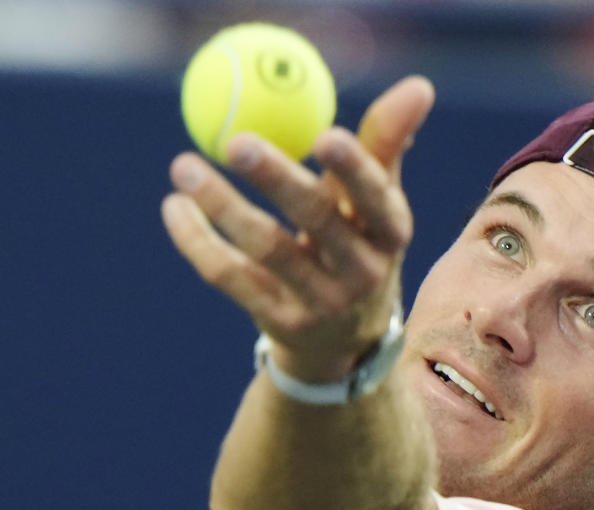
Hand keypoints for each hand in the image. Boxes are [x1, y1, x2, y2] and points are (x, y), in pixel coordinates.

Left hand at [161, 76, 434, 381]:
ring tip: (184, 166)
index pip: (378, 200)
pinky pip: (230, 278)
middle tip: (236, 141)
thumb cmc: (360, 246)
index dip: (356, 171)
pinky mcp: (280, 322)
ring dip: (222, 205)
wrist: (344, 339)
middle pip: (320, 221)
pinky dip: (197, 241)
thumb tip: (418, 86)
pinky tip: (175, 208)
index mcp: (391, 234)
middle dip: (279, 180)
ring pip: (267, 249)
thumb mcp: (378, 204)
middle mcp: (363, 273)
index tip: (327, 135)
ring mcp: (322, 302)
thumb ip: (385, 144)